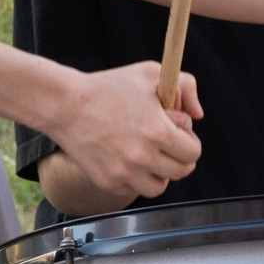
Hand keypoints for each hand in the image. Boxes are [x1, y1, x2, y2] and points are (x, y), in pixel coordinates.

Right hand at [47, 62, 202, 201]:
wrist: (65, 104)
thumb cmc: (108, 87)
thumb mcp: (151, 73)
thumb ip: (185, 86)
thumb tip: (197, 114)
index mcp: (158, 132)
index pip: (193, 152)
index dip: (190, 141)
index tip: (179, 133)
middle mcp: (142, 157)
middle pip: (181, 172)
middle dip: (178, 156)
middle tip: (166, 144)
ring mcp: (124, 173)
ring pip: (158, 187)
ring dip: (159, 173)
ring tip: (148, 154)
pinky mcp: (107, 182)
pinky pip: (133, 189)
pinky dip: (135, 178)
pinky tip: (127, 158)